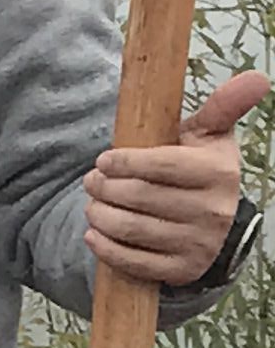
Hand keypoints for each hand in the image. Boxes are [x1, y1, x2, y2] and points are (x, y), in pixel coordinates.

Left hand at [86, 72, 268, 285]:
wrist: (212, 221)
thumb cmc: (199, 168)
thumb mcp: (210, 135)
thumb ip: (224, 106)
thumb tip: (258, 77)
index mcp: (218, 172)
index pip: (160, 165)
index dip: (124, 162)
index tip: (103, 161)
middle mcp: (212, 211)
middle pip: (139, 197)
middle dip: (104, 188)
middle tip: (91, 181)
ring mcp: (198, 244)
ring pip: (131, 229)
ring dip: (99, 215)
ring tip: (92, 204)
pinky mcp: (182, 270)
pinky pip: (133, 262)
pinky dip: (106, 248)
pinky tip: (95, 234)